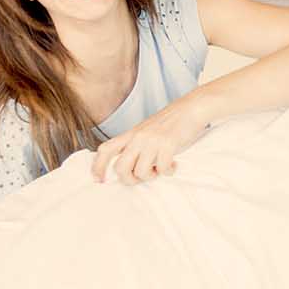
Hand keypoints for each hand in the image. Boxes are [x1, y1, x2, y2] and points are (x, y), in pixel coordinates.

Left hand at [90, 93, 210, 184]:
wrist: (190, 108)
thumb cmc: (170, 123)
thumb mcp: (146, 131)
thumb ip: (135, 145)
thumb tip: (127, 166)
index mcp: (131, 134)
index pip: (106, 149)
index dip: (98, 166)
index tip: (98, 179)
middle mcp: (138, 137)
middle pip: (120, 167)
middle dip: (129, 179)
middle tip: (141, 178)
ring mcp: (152, 141)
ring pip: (140, 172)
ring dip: (151, 176)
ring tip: (159, 169)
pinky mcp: (168, 144)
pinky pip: (162, 169)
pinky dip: (168, 172)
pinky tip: (172, 165)